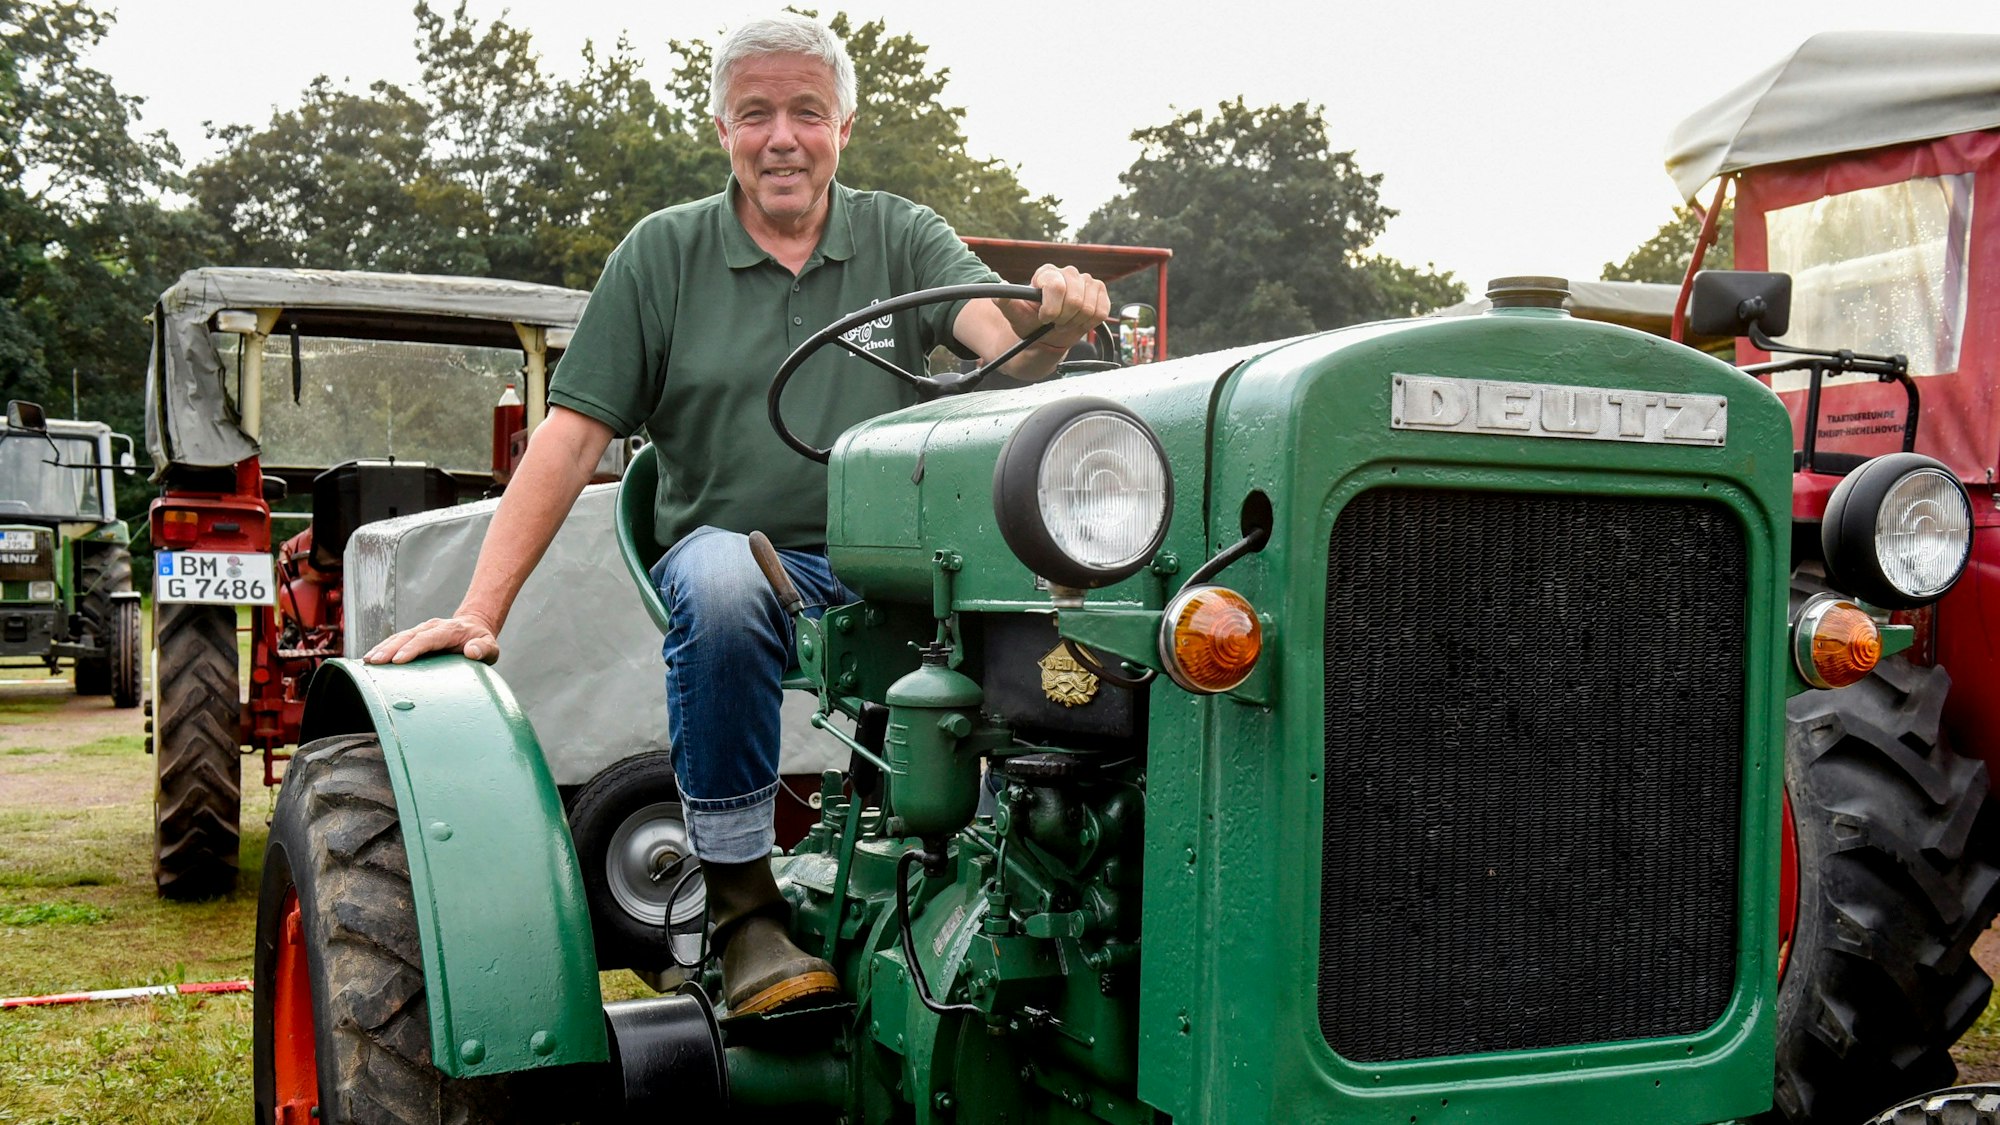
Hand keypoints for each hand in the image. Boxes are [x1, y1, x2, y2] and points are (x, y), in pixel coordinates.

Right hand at [362, 613, 501, 665]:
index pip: (428, 639)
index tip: (397, 660)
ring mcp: (421, 630)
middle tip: (375, 661)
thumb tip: (472, 651)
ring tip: (367, 660)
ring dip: (382, 648)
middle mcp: (432, 627)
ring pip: (399, 637)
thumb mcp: (491, 647)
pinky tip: (370, 658)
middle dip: (390, 649)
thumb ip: (484, 649)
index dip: (412, 649)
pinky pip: (396, 640)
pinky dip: (383, 647)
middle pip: (408, 637)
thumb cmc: (481, 641)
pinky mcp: (414, 635)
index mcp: (449, 630)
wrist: (474, 627)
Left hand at [997, 264, 1110, 352]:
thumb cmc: (1030, 322)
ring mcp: (1085, 280)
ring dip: (1076, 321)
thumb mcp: (1013, 314)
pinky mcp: (1099, 290)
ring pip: (1088, 307)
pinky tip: (1079, 321)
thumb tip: (1000, 291)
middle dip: (1064, 318)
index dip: (1052, 309)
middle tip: (1055, 322)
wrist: (1047, 334)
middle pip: (1074, 299)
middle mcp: (1067, 272)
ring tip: (1066, 322)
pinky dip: (1090, 322)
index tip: (1044, 318)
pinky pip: (1101, 311)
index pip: (1056, 287)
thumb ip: (1004, 302)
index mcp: (1046, 273)